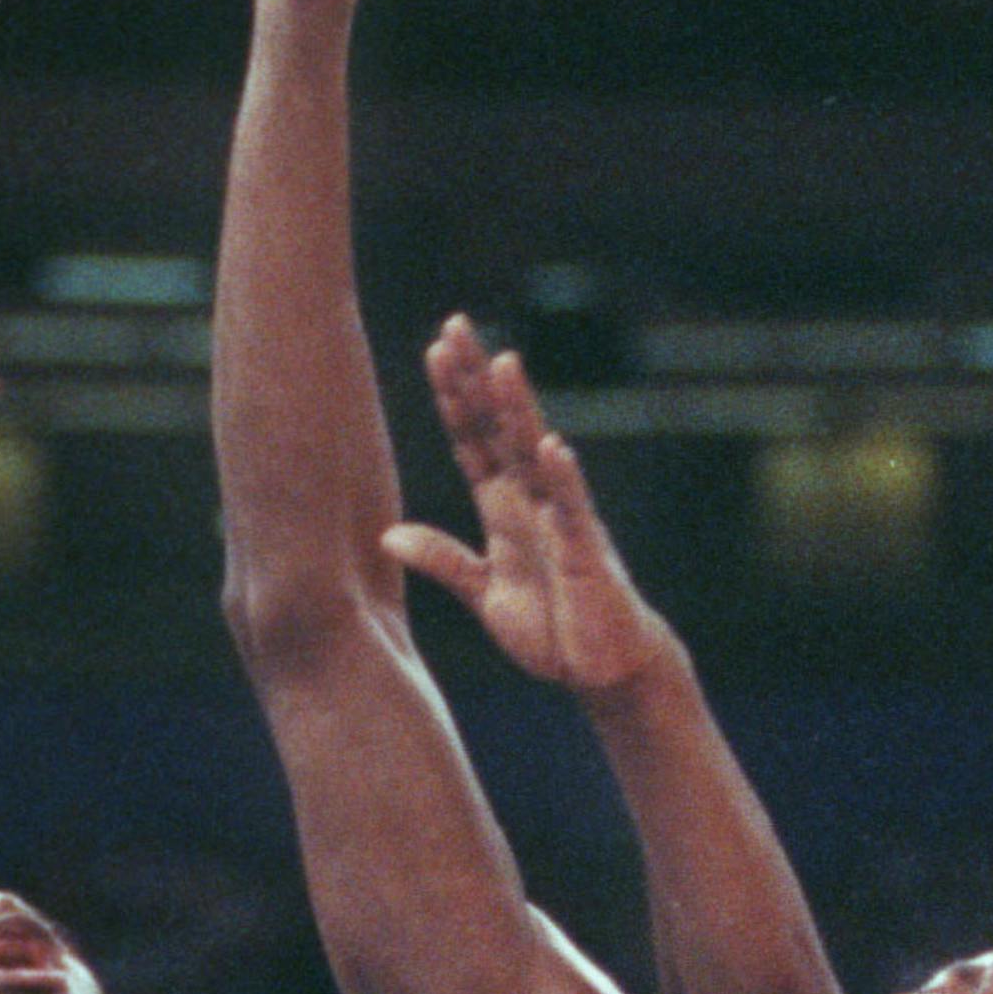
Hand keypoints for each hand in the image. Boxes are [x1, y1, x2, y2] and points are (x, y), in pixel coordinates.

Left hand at [382, 314, 666, 690]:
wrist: (604, 668)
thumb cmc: (552, 629)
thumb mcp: (483, 593)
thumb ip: (442, 560)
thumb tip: (388, 535)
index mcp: (504, 507)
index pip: (475, 439)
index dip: (454, 398)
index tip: (434, 349)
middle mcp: (531, 500)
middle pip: (500, 427)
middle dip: (477, 379)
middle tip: (455, 325)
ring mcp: (560, 519)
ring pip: (535, 453)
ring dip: (519, 409)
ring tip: (501, 363)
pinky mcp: (585, 550)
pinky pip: (573, 508)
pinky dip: (563, 478)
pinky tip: (551, 445)